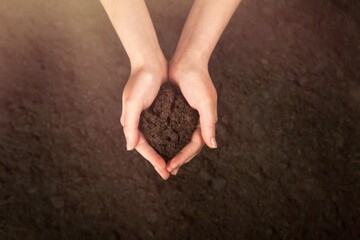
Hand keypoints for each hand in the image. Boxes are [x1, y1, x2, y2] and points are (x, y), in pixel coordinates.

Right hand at [120, 64, 169, 179]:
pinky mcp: (157, 110)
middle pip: (149, 146)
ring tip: (173, 163)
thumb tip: (129, 147)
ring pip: (156, 139)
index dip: (153, 159)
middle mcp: (138, 121)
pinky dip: (168, 138)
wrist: (150, 61)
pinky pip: (162, 129)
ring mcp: (147, 116)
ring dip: (164, 151)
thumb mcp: (134, 103)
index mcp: (130, 121)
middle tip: (169, 174)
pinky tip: (176, 144)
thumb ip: (130, 125)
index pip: (142, 147)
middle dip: (158, 160)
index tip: (165, 171)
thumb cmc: (141, 80)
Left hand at [166, 60, 217, 174]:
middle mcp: (194, 121)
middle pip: (186, 146)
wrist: (187, 60)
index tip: (171, 166)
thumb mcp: (206, 103)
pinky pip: (169, 127)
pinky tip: (155, 143)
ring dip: (170, 150)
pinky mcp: (174, 110)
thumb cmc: (198, 80)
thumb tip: (213, 146)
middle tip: (166, 170)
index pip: (194, 146)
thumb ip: (209, 124)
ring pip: (177, 139)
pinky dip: (164, 137)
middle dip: (177, 158)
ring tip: (161, 162)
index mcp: (203, 122)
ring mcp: (184, 116)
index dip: (183, 158)